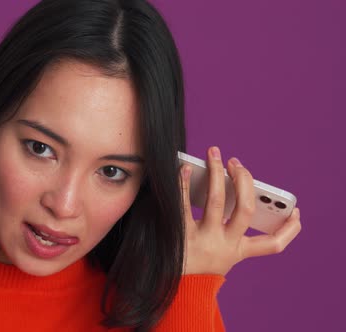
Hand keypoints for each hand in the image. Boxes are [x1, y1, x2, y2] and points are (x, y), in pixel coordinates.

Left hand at [179, 146, 301, 275]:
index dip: (289, 229)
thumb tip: (222, 187)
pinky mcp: (181, 236)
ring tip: (214, 154)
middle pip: (246, 210)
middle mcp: (225, 246)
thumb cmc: (195, 265)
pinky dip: (185, 183)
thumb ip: (227, 229)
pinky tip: (186, 168)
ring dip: (217, 173)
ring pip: (216, 202)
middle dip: (245, 182)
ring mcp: (204, 240)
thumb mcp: (218, 255)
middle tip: (236, 163)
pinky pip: (183, 205)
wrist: (172, 289)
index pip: (272, 245)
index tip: (295, 212)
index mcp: (238, 251)